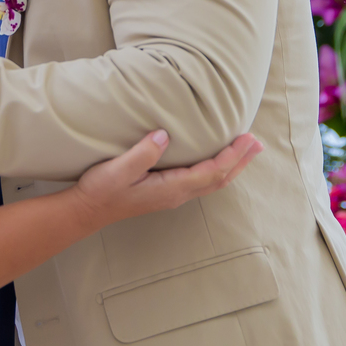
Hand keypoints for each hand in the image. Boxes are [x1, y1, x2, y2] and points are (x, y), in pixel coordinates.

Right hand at [70, 130, 262, 231]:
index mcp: (171, 188)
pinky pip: (200, 181)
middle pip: (219, 178)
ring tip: (244, 150)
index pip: (212, 171)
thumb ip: (144, 153)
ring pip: (212, 181)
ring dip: (232, 165)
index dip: (232, 155)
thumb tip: (166, 135)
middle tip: (257, 143)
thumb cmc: (102, 189)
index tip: (246, 137)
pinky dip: (216, 168)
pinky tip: (213, 161)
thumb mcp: (120, 169)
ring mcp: (172, 195)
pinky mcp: (165, 192)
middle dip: (240, 161)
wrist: (88, 210)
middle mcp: (177, 194)